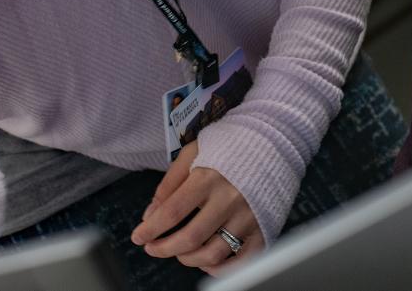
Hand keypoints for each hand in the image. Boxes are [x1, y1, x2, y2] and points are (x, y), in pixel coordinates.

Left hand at [130, 141, 263, 273]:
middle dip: (163, 248)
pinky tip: (206, 260)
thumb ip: (171, 182)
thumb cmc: (231, 146)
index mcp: (209, 177)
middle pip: (190, 237)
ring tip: (178, 252)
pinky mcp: (262, 228)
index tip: (138, 236)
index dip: (151, 228)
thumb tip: (151, 213)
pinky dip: (218, 267)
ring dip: (187, 259)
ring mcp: (247, 217)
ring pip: (213, 254)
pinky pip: (239, 261)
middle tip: (152, 247)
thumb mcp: (195, 152)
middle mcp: (229, 199)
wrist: (273, 142)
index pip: (172, 212)